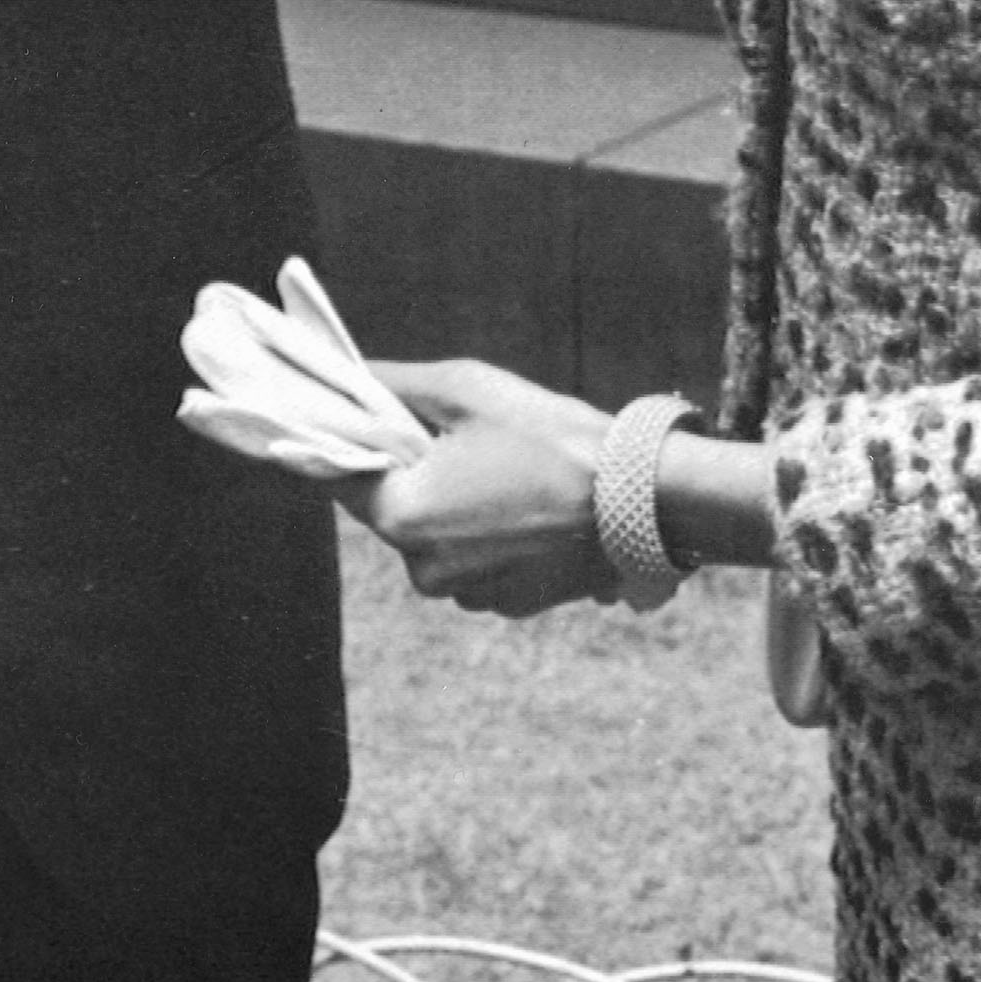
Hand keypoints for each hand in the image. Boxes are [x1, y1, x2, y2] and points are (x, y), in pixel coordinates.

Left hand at [348, 358, 615, 618]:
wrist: (639, 499)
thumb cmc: (545, 436)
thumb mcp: (462, 389)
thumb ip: (392, 384)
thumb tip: (348, 377)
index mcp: (401, 518)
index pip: (341, 475)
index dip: (355, 439)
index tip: (375, 416)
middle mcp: (425, 571)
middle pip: (393, 506)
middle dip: (416, 469)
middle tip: (463, 435)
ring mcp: (469, 595)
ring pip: (437, 535)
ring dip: (455, 503)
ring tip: (507, 469)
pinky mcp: (506, 604)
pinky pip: (478, 560)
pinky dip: (492, 531)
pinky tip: (528, 501)